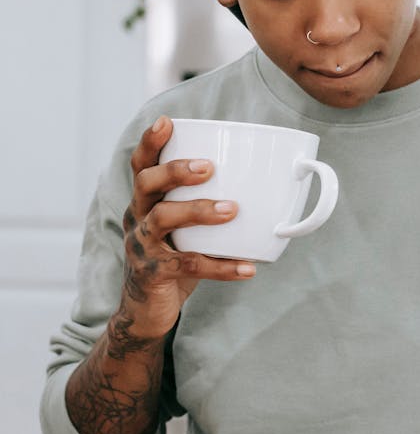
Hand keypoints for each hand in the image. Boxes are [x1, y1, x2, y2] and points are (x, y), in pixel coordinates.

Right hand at [121, 114, 255, 337]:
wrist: (146, 311)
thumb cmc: (174, 258)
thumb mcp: (184, 229)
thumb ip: (209, 206)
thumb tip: (267, 188)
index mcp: (145, 201)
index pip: (141, 165)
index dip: (150, 142)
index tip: (167, 122)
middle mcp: (137, 218)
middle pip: (146, 184)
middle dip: (176, 171)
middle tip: (208, 167)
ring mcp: (142, 246)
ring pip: (163, 219)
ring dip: (199, 210)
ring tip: (233, 209)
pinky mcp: (153, 274)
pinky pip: (189, 266)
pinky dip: (221, 266)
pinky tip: (248, 268)